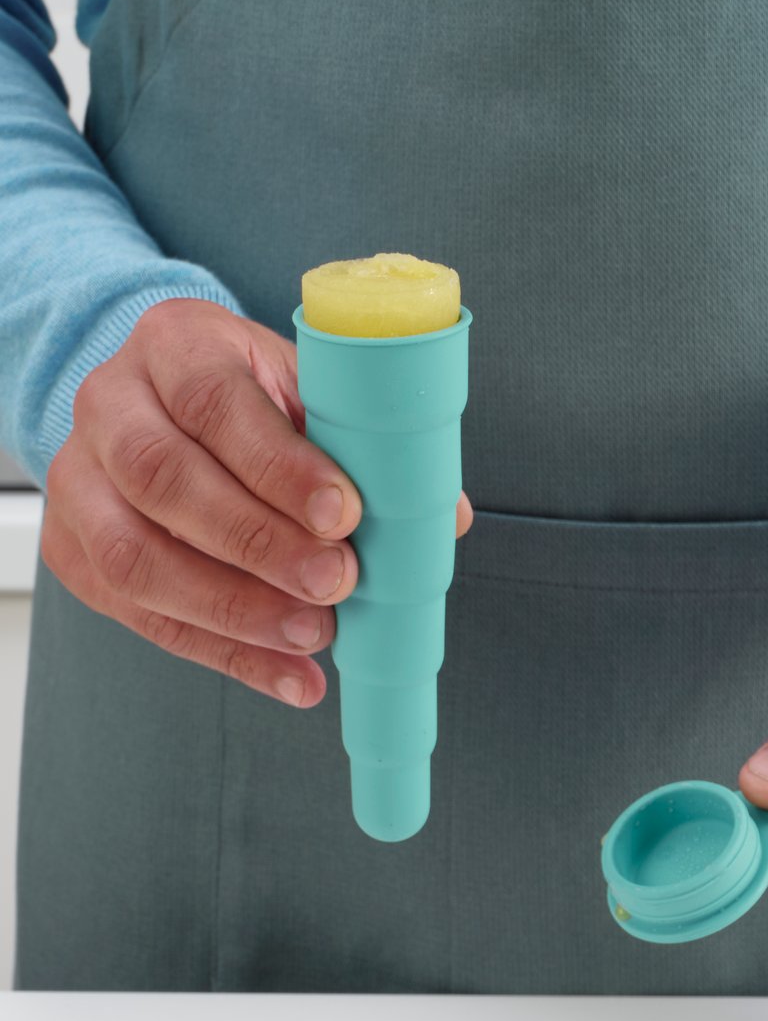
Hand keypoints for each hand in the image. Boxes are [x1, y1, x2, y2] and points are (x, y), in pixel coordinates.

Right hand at [42, 298, 472, 706]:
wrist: (161, 401)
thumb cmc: (249, 396)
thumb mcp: (304, 387)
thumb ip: (365, 442)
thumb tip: (441, 518)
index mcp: (175, 344)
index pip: (215, 401)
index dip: (279, 466)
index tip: (343, 513)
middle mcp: (110, 404)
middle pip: (165, 480)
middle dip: (259, 545)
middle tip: (337, 583)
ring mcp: (79, 480)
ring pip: (136, 557)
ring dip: (235, 610)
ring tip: (313, 636)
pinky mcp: (74, 550)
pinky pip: (141, 616)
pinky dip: (225, 655)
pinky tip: (290, 676)